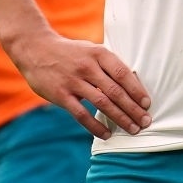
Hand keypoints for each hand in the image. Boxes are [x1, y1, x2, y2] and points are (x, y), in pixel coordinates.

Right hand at [8, 30, 151, 139]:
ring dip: (120, 118)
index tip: (147, 104)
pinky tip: (107, 134)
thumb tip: (134, 85)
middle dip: (133, 109)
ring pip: (102, 103)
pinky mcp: (60, 94)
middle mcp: (87, 67)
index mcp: (99, 54)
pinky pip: (81, 114)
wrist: (35, 48)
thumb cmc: (70, 52)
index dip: (137, 91)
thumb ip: (109, 65)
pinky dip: (96, 126)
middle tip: (145, 121)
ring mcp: (73, 81)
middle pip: (116, 91)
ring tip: (132, 129)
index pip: (123, 74)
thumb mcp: (91, 50)